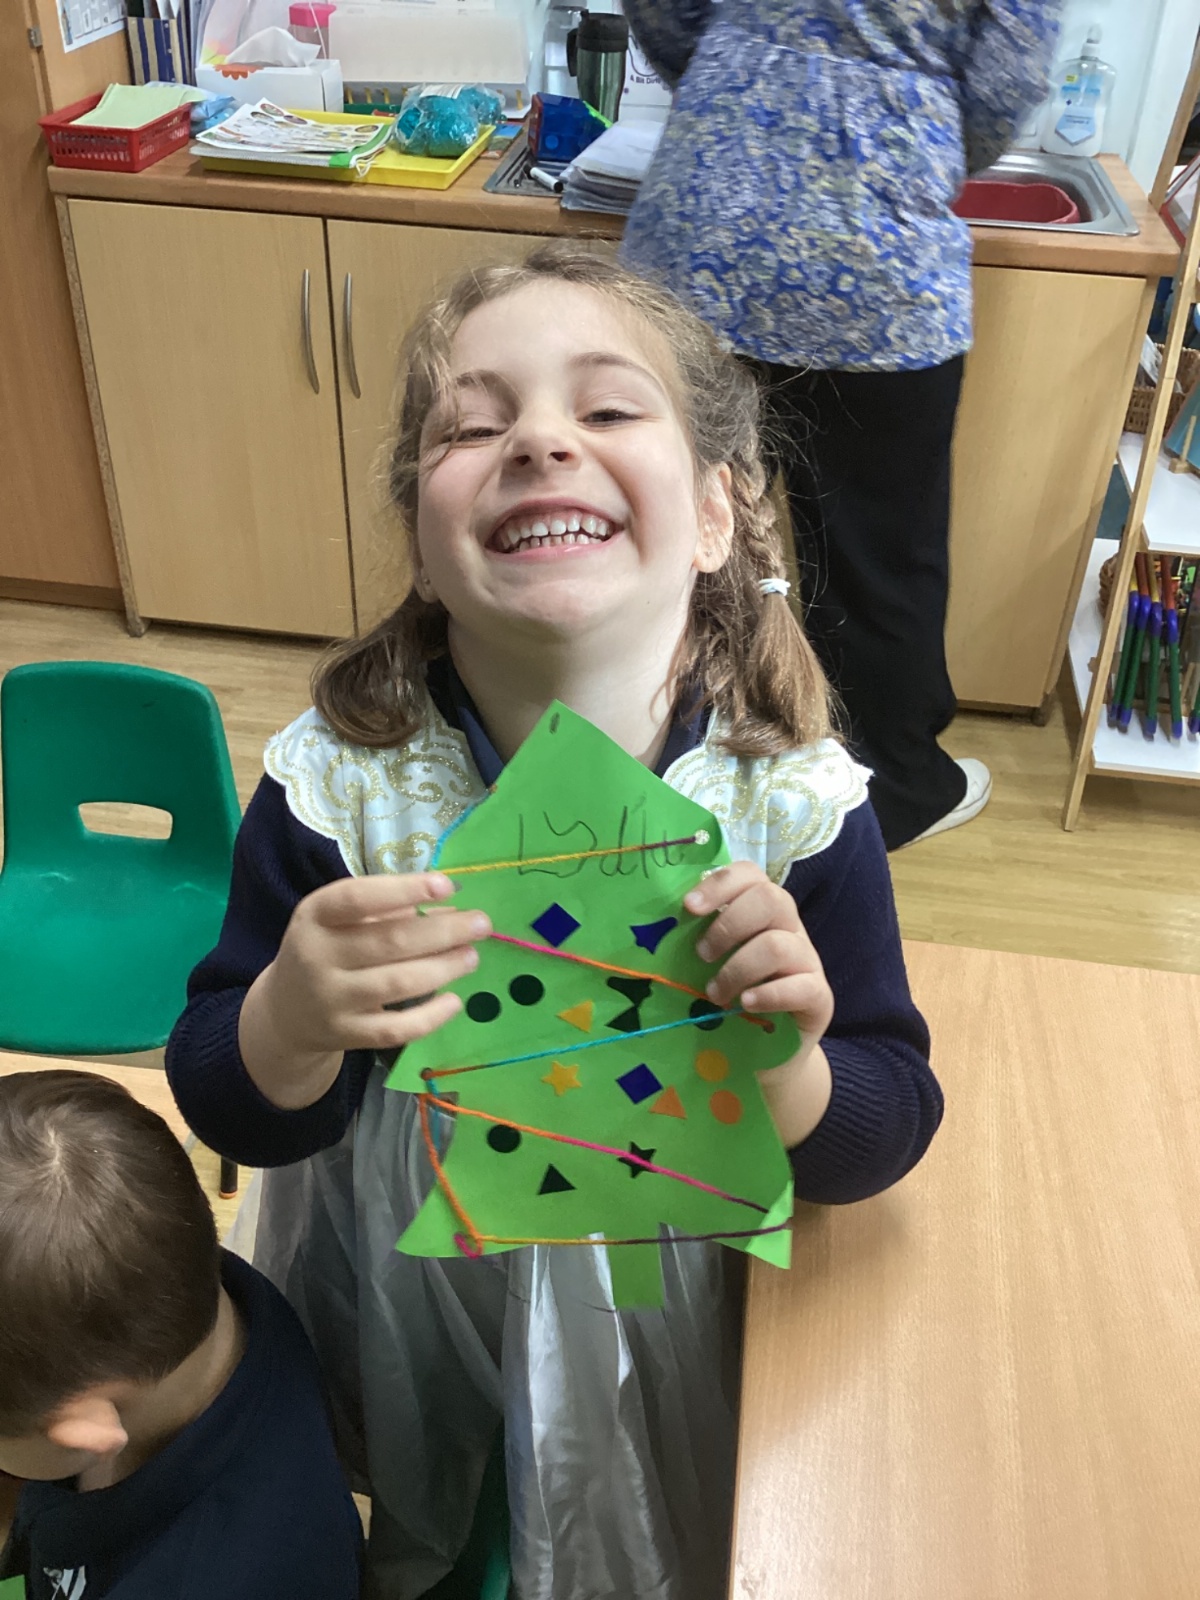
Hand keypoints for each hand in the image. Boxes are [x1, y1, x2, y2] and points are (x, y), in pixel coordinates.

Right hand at [239, 873, 490, 1108]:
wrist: (285, 1010)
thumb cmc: (327, 949)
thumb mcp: (341, 921)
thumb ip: (389, 912)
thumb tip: (451, 911)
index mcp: (314, 915)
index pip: (358, 898)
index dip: (404, 890)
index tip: (447, 886)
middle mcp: (317, 956)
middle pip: (389, 942)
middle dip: (443, 932)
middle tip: (481, 924)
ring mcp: (330, 999)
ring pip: (397, 984)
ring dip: (443, 968)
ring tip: (472, 957)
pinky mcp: (345, 1034)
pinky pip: (395, 1029)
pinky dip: (429, 1017)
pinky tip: (454, 1001)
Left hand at [684, 862, 832, 1145]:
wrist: (766, 1056)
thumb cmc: (731, 1001)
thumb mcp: (712, 966)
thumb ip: (698, 940)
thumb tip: (657, 926)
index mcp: (762, 913)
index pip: (751, 875)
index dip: (720, 884)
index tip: (689, 907)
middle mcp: (790, 929)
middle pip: (771, 899)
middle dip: (728, 925)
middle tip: (701, 955)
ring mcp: (808, 962)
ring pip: (779, 945)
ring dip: (738, 968)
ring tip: (715, 994)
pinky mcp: (819, 998)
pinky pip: (802, 986)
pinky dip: (769, 994)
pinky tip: (746, 1005)